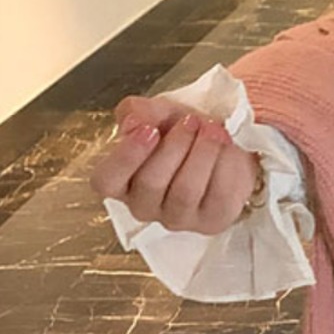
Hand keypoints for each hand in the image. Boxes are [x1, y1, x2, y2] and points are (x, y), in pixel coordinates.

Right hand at [89, 94, 261, 235]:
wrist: (225, 144)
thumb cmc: (184, 133)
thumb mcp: (159, 113)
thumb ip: (140, 112)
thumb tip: (133, 121)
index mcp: (120, 182)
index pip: (107, 181)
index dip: (126, 156)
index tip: (148, 130)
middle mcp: (143, 206)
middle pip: (151, 183)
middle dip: (175, 145)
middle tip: (192, 121)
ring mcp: (178, 218)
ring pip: (186, 191)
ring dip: (202, 153)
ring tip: (213, 129)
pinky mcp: (212, 221)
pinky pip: (219, 195)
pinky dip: (225, 164)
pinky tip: (227, 146)